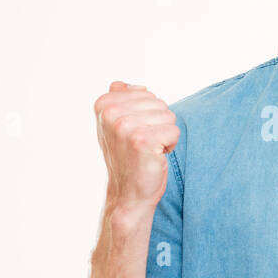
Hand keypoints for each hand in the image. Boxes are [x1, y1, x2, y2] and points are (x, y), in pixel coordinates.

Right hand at [94, 81, 179, 212]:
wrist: (128, 192)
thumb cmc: (128, 157)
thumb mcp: (117, 125)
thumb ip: (121, 101)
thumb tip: (131, 85)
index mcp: (103, 104)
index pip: (146, 93)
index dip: (147, 114)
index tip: (133, 132)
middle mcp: (110, 113)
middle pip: (159, 103)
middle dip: (158, 124)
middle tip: (142, 144)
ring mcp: (124, 126)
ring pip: (168, 116)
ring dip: (164, 135)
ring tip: (148, 150)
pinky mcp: (141, 140)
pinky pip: (173, 132)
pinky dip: (170, 146)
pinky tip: (154, 157)